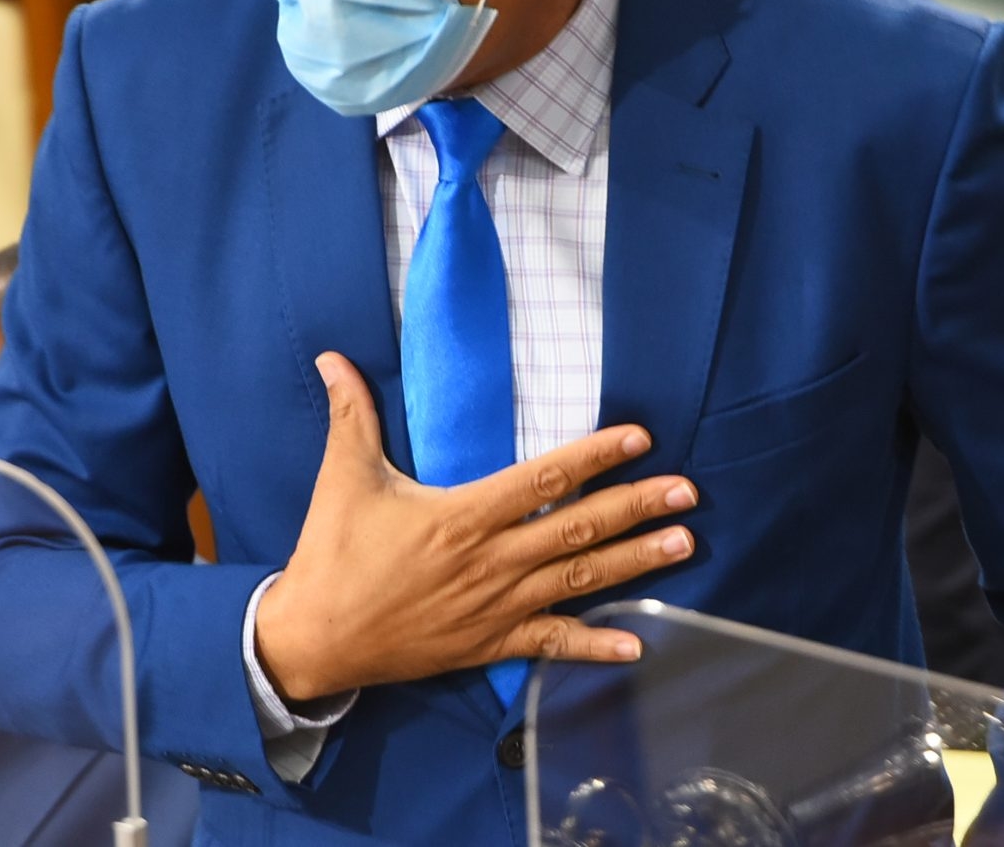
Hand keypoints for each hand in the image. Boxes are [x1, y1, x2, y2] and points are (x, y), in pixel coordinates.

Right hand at [253, 352, 697, 703]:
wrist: (315, 637)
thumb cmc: (333, 554)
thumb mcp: (343, 477)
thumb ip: (351, 414)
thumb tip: (332, 357)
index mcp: (463, 515)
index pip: (545, 479)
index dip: (596, 457)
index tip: (640, 439)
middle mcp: (491, 561)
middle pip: (578, 529)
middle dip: (637, 508)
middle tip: (688, 494)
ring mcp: (495, 607)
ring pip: (579, 581)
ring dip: (635, 563)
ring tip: (684, 546)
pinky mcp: (489, 644)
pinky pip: (552, 644)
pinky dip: (595, 646)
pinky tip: (638, 645)